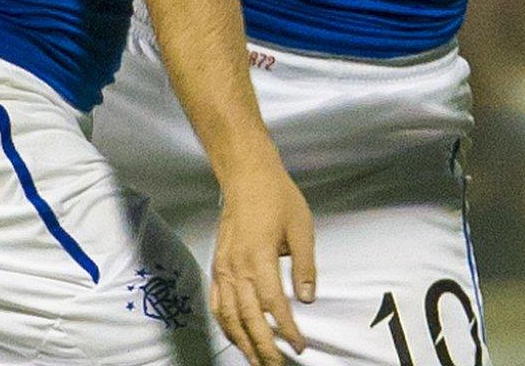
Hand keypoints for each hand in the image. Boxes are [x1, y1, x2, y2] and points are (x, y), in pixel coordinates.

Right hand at [210, 163, 316, 365]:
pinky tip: (235, 336)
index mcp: (259, 258)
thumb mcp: (301, 227)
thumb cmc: (277, 197)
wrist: (246, 176)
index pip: (274, 305)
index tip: (299, 345)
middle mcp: (237, 267)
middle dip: (263, 347)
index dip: (286, 329)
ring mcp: (223, 268)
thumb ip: (305, 265)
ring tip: (257, 361)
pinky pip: (218, 303)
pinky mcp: (218, 266)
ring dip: (243, 342)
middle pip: (249, 318)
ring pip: (229, 316)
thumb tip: (306, 297)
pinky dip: (225, 325)